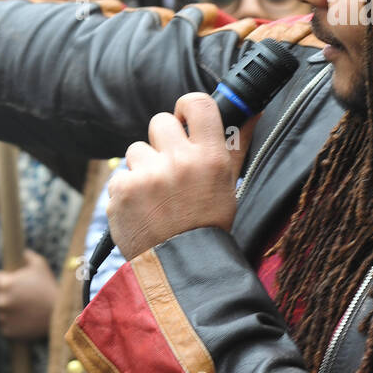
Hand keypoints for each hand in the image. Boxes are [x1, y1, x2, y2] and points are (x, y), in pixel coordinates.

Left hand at [0, 248, 58, 339]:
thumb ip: (27, 256)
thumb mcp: (40, 265)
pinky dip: (14, 324)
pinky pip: (6, 326)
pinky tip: (26, 320)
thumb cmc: (50, 288)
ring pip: (2, 312)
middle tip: (23, 297)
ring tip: (27, 309)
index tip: (12, 282)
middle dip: (7, 295)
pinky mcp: (8, 331)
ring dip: (10, 310)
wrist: (61, 314)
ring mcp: (3, 317)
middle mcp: (0, 301)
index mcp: (5, 284)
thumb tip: (22, 252)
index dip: (4, 279)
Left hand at [107, 93, 255, 260]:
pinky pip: (120, 175)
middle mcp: (179, 162)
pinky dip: (127, 191)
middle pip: (159, 121)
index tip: (184, 119)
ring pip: (136, 150)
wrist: (181, 268)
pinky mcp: (122, 191)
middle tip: (170, 168)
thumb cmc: (207, 223)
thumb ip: (236, 145)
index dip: (187, 107)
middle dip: (162, 142)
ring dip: (143, 168)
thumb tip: (251, 111)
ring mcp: (147, 176)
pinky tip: (141, 210)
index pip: (197, 103)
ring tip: (156, 196)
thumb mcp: (228, 184)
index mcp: (210, 157)